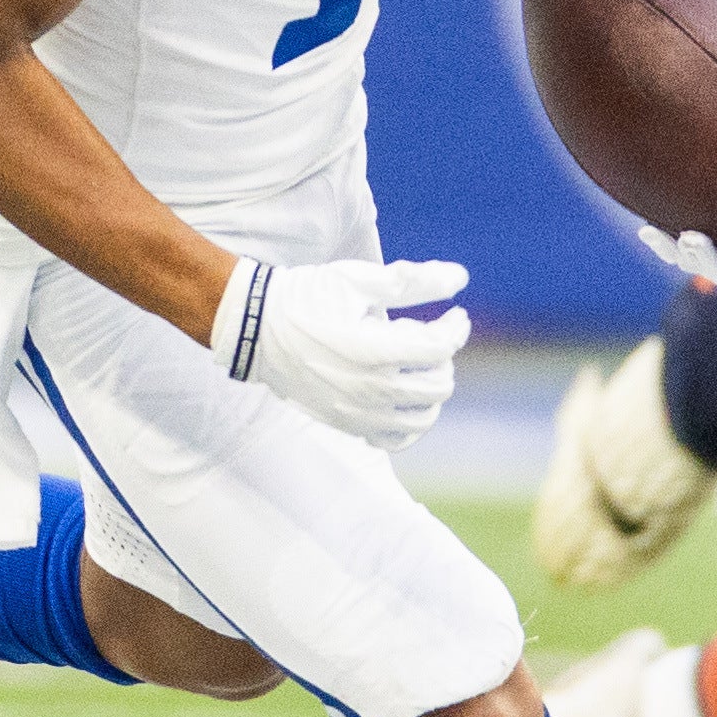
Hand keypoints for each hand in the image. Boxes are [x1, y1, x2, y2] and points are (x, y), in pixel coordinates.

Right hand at [215, 256, 470, 450]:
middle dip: (443, 356)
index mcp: (375, 351)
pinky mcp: (346, 424)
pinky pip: (394, 440)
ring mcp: (358, 413)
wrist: (256, 329)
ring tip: (415, 364)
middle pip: (440, 384)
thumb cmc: (306, 298)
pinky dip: (409, 422)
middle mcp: (370, 390)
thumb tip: (460, 276)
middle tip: (424, 334)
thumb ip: (411, 281)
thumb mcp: (357, 279)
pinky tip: (403, 396)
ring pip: (424, 417)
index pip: (441, 348)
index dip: (456, 328)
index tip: (455, 314)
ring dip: (431, 389)